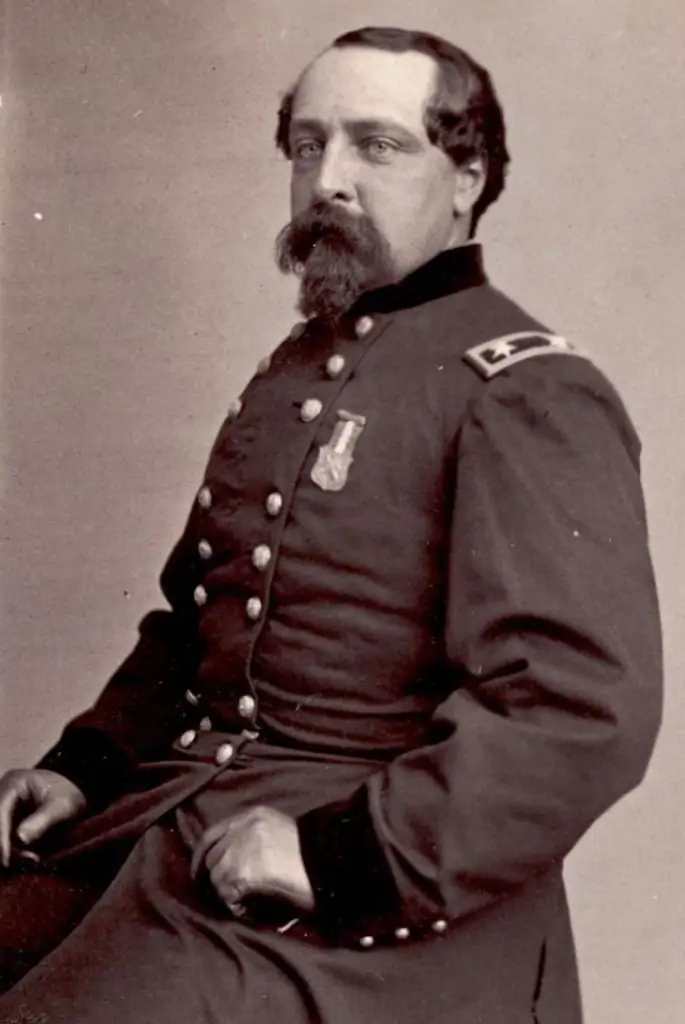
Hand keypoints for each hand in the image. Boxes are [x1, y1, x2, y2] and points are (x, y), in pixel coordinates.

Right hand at [0, 769, 86, 867]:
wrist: (72, 797)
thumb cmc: (69, 796)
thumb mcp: (63, 805)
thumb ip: (42, 820)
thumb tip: (20, 839)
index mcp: (14, 783)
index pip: (0, 811)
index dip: (2, 837)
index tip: (7, 860)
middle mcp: (3, 796)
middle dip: (8, 848)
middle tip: (30, 860)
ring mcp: (3, 810)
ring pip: (1, 837)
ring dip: (13, 852)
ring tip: (34, 860)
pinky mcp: (7, 824)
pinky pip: (6, 842)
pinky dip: (16, 852)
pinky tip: (31, 859)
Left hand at [191, 805, 314, 914]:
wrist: (332, 864)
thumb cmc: (312, 855)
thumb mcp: (279, 832)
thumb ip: (254, 839)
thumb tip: (230, 862)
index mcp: (253, 815)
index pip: (212, 833)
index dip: (203, 855)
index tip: (201, 872)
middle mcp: (243, 828)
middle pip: (211, 857)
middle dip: (217, 878)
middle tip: (232, 895)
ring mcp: (241, 849)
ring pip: (217, 879)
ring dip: (229, 895)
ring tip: (249, 903)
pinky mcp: (243, 873)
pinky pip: (227, 896)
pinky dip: (237, 908)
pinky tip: (253, 909)